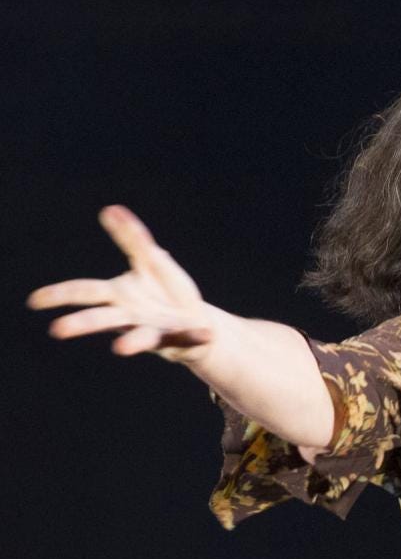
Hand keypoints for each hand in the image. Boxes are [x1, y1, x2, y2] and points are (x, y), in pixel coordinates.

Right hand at [28, 206, 215, 360]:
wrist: (196, 322)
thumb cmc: (166, 291)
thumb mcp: (150, 261)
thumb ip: (132, 238)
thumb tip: (110, 209)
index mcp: (119, 296)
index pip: (85, 292)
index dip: (59, 295)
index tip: (34, 301)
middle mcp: (131, 316)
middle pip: (102, 319)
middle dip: (81, 323)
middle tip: (57, 329)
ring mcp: (154, 331)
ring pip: (138, 338)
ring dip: (131, 342)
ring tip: (121, 349)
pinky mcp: (180, 339)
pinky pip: (189, 338)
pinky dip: (198, 335)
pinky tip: (208, 333)